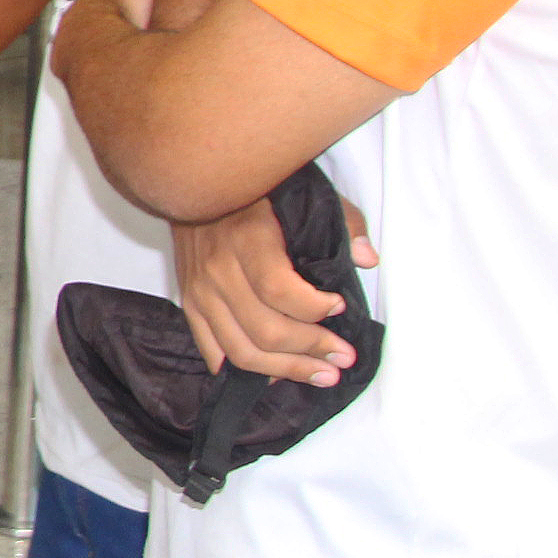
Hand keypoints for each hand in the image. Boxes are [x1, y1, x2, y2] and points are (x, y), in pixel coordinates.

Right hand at [171, 194, 374, 384]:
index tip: (341, 306)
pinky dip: (245, 371)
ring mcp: (201, 291)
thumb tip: (367, 259)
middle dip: (312, 350)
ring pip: (242, 351)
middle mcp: (219, 270)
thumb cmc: (255, 190)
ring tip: (321, 374)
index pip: (279, 290)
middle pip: (266, 330)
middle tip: (343, 358)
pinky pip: (214, 351)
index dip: (315, 308)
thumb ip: (343, 222)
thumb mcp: (304, 192)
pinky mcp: (191, 304)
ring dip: (286, 370)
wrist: (191, 182)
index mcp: (248, 239)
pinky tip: (275, 376)